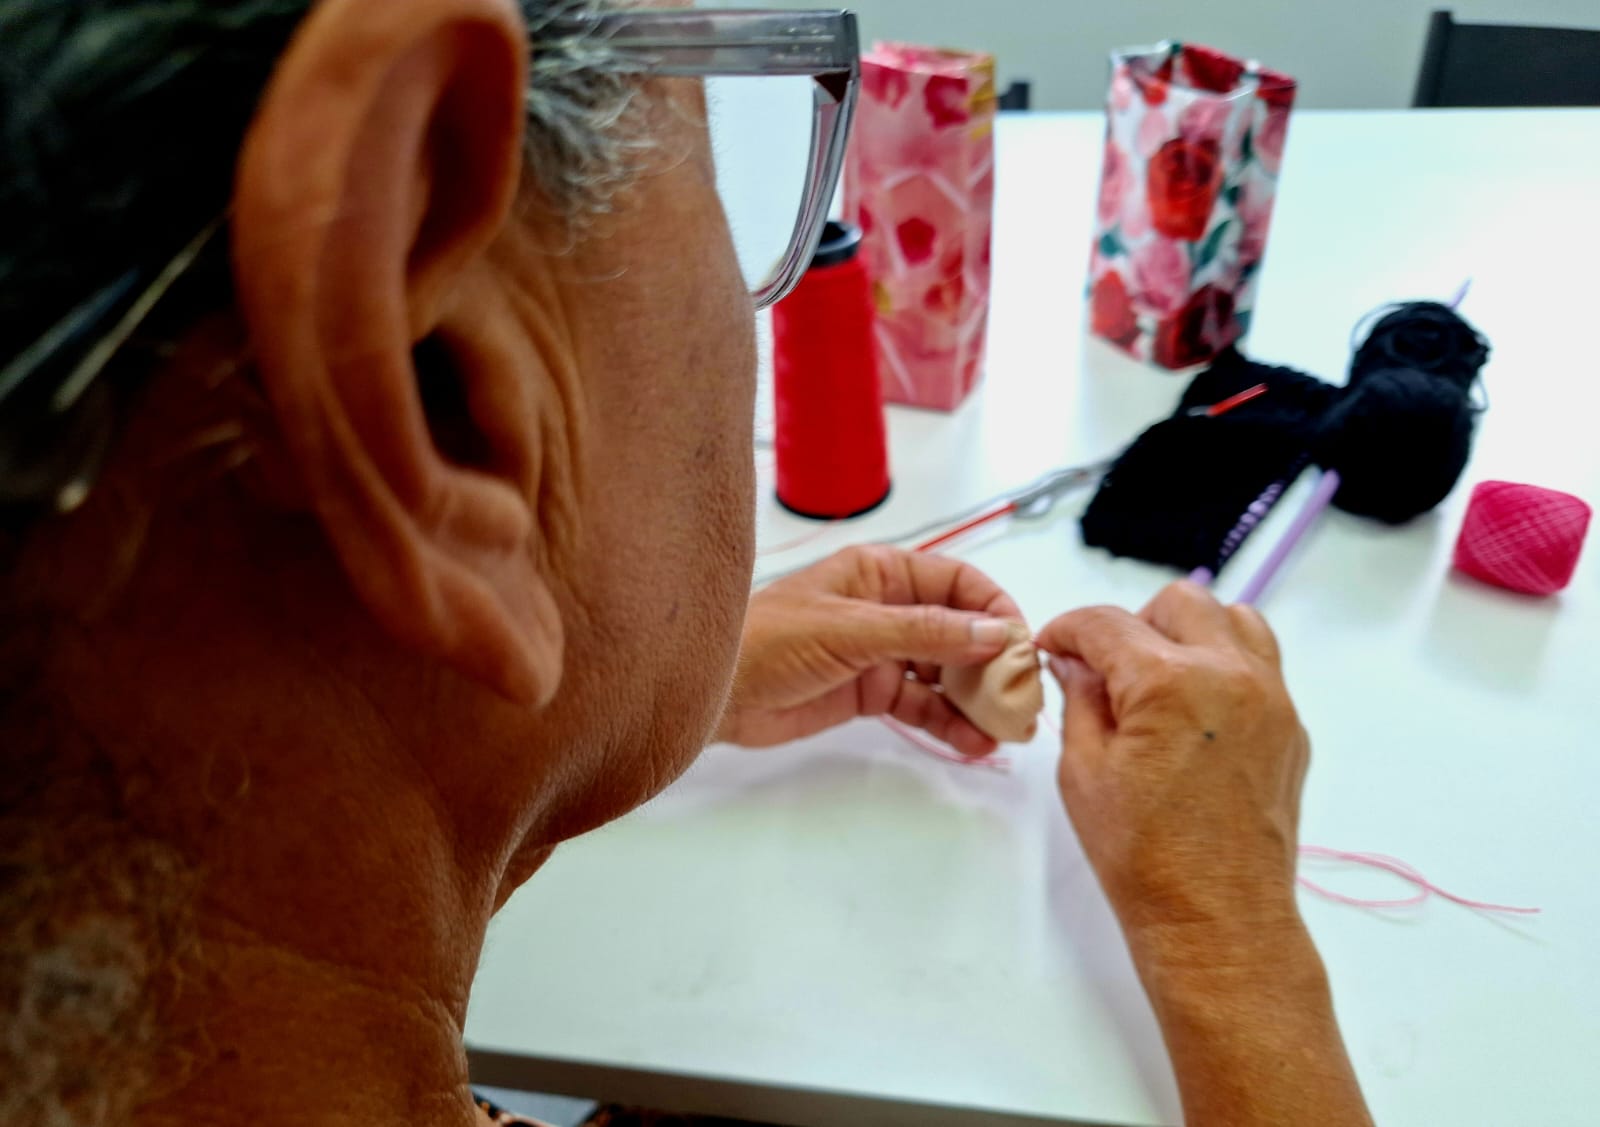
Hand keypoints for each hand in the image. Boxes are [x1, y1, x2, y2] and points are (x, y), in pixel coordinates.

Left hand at [718, 545, 1023, 755]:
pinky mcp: (869, 692)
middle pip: (958, 629)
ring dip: (975, 697)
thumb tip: (993, 632)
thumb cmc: (768, 641)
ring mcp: (879, 652)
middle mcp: (886, 607)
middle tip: (1022, 695)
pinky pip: (921, 705)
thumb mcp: (850, 631)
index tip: (1021, 643)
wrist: (713, 693)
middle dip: (992, 661)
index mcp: (880, 572)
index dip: (993, 608)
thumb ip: (924, 633)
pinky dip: (948, 723)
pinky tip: (974, 743)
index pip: (956, 581)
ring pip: (944, 672)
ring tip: (1007, 727)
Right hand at [1035, 580, 1309, 943]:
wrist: (1217, 919)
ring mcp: (1271, 698)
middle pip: (1179, 603)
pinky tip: (1195, 716)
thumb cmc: (1141, 855)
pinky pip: (1260, 666)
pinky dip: (1224, 668)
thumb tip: (1076, 663)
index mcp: (1169, 682)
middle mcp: (1230, 674)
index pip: (1105, 623)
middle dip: (1133, 624)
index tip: (1051, 647)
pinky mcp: (1291, 727)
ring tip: (1160, 679)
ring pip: (1234, 619)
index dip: (1067, 630)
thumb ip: (1081, 700)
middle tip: (1107, 669)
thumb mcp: (1083, 772)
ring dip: (1190, 633)